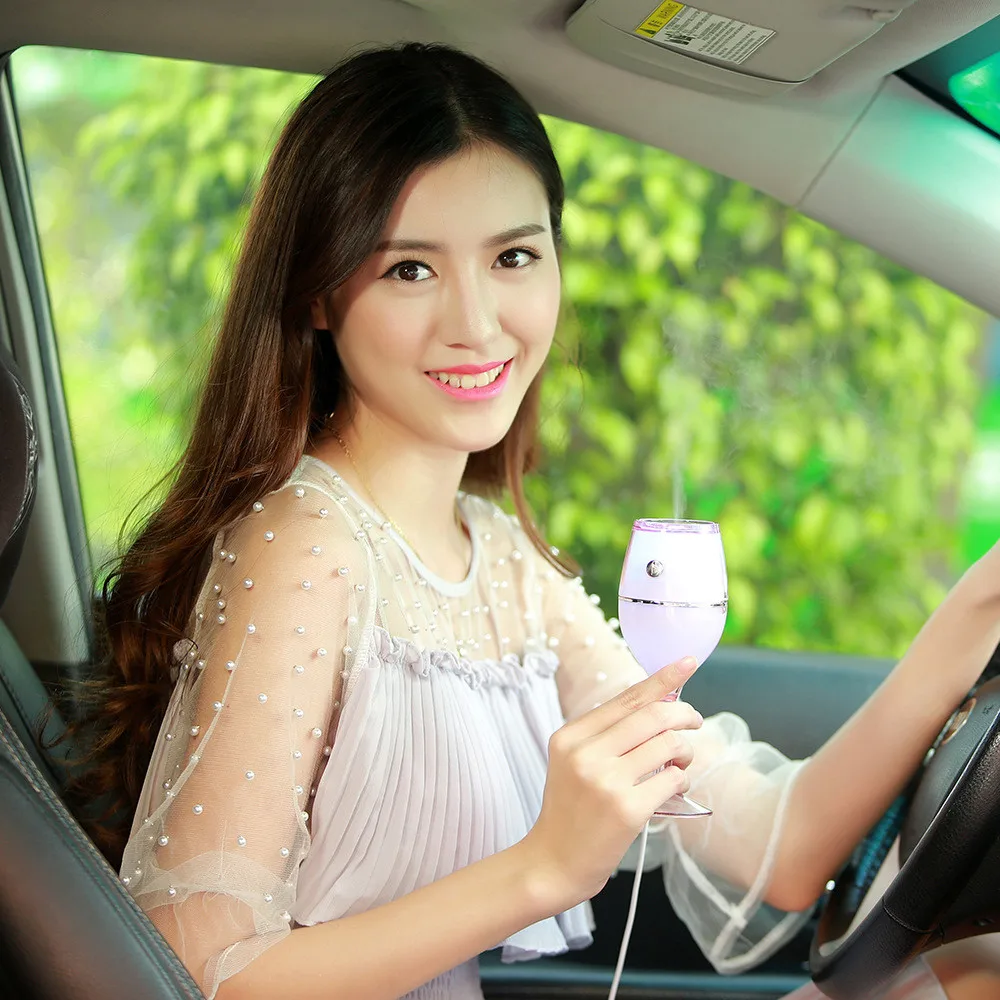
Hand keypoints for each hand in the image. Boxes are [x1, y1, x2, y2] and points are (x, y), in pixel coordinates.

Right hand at [520, 657, 702, 911]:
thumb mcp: (574, 761)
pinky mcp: (626, 809)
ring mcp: (605, 781)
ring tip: (681, 763)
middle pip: (652, 717)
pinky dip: (681, 780)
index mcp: (570, 736)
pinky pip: (671, 780)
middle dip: (684, 714)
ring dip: (685, 752)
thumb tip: (657, 702)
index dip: (661, 679)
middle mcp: (585, 753)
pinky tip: (674, 786)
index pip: (626, 699)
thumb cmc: (572, 810)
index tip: (687, 661)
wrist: (554, 862)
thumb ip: (608, 733)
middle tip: (696, 721)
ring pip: (667, 746)